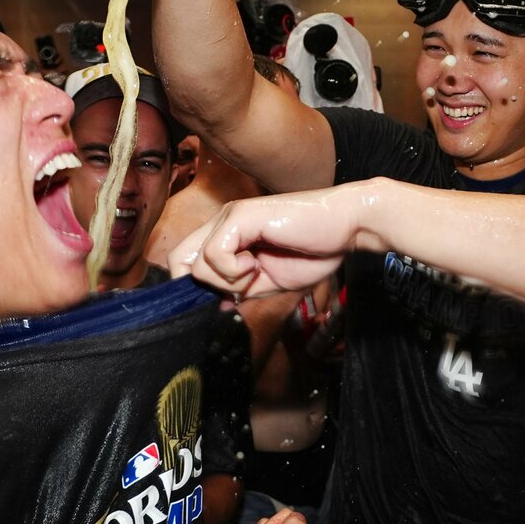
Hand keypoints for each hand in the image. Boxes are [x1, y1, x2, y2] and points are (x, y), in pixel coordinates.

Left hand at [169, 186, 365, 297]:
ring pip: (197, 263)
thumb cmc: (314, 251)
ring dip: (228, 280)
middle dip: (207, 286)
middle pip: (179, 261)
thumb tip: (213, 306)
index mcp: (229, 235)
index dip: (197, 287)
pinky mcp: (240, 217)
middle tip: (242, 287)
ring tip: (258, 271)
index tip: (228, 300)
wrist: (345, 228)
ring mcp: (230, 217)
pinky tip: (258, 265)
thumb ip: (238, 289)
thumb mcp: (267, 281)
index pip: (186, 261)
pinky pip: (214, 255)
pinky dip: (235, 272)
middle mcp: (223, 222)